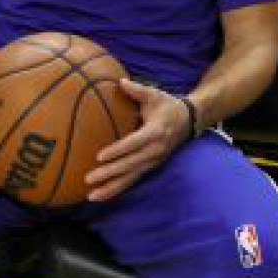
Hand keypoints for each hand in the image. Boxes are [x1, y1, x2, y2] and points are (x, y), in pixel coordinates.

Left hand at [83, 80, 194, 202]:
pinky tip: (100, 196)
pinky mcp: (150, 168)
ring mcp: (153, 162)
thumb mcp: (155, 95)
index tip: (100, 156)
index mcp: (155, 132)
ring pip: (131, 177)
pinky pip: (132, 181)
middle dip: (110, 173)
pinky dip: (116, 190)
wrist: (188, 121)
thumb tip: (121, 81)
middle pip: (130, 165)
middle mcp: (155, 150)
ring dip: (111, 188)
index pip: (134, 143)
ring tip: (92, 196)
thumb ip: (138, 90)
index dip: (118, 150)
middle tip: (89, 179)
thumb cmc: (167, 106)